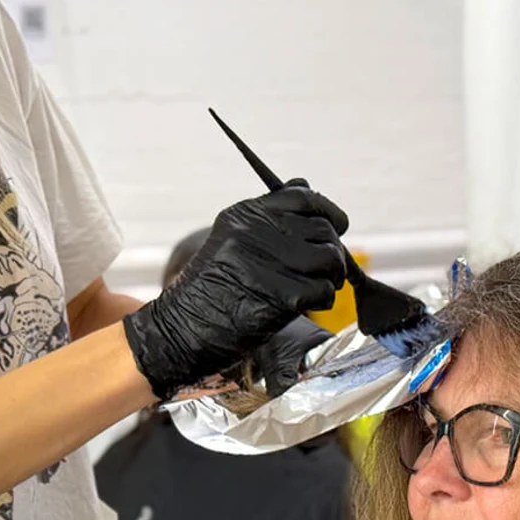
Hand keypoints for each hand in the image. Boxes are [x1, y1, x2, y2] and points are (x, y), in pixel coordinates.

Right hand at [123, 184, 348, 398]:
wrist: (183, 330)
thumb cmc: (211, 289)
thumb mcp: (231, 240)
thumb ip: (269, 218)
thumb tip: (307, 189)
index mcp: (247, 214)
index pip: (305, 196)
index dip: (329, 212)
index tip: (336, 226)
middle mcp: (258, 232)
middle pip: (324, 230)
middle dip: (331, 252)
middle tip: (326, 271)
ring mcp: (271, 262)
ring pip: (331, 259)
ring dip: (331, 277)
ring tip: (316, 287)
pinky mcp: (283, 296)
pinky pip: (325, 290)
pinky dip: (323, 299)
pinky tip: (306, 305)